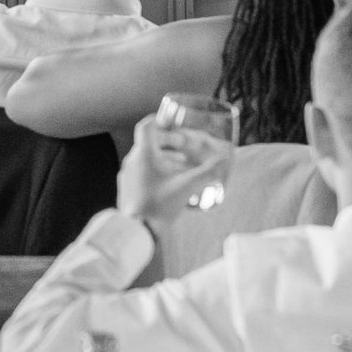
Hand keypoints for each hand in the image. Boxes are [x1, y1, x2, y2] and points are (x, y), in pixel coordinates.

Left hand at [116, 114, 231, 227]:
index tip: (173, 122)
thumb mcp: (186, 186)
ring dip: (165, 158)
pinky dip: (158, 172)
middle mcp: (132, 161)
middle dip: (169, 142)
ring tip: (183, 166)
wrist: (137, 230)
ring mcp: (128, 176)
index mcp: (143, 154)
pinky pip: (143, 173)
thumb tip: (224, 161)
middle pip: (149, 143)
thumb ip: (207, 172)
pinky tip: (172, 184)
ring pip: (147, 159)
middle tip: (185, 146)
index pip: (147, 127)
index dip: (160, 120)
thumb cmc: (159, 205)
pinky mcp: (128, 189)